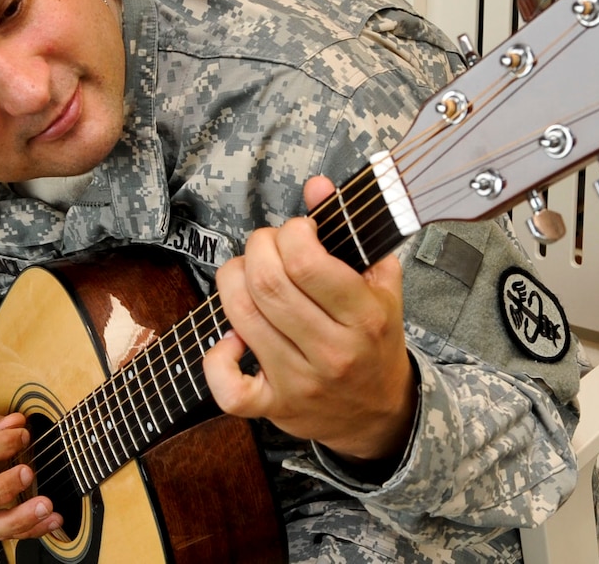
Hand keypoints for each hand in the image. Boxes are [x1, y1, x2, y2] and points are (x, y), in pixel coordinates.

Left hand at [204, 176, 417, 461]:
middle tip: (266, 246)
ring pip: (242, 317)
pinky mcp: (274, 407)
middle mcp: (332, 352)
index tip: (297, 232)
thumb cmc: (376, 340)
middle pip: (267, 284)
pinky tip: (232, 337)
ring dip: (233, 281)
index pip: (307, 262)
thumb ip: (351, 230)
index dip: (290, 233)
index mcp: (364, 317)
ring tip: (247, 275)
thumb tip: (316, 186)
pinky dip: (217, 357)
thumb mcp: (379, 284)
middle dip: (257, 248)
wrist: (380, 412)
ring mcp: (300, 382)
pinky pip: (228, 388)